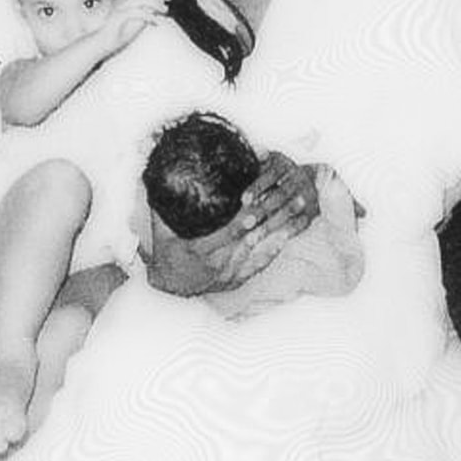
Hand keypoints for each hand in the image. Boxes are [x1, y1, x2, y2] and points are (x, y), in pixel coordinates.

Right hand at [100, 0, 169, 53]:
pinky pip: (138, 12)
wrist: (104, 42)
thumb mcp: (136, 19)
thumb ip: (145, 10)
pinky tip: (156, 22)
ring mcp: (121, 7)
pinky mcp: (120, 16)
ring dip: (157, 3)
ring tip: (165, 10)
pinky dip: (150, 16)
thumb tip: (158, 6)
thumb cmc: (120, 31)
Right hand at [145, 153, 321, 295]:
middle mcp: (218, 261)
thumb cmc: (166, 254)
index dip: (248, 209)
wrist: (170, 287)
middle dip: (275, 213)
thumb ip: (162, 203)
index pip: (230, 226)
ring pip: (261, 247)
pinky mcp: (238, 278)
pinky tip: (289, 235)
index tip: (263, 192)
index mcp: (199, 247)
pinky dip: (274, 249)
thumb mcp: (160, 228)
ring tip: (300, 209)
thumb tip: (160, 173)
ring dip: (283, 228)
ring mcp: (230, 271)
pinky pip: (260, 263)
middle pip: (252, 234)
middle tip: (294, 194)